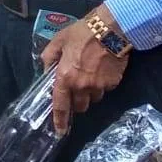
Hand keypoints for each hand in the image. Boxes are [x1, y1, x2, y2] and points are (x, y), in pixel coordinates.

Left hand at [42, 7, 129, 134]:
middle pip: (80, 105)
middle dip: (76, 101)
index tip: (60, 131)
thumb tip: (47, 71)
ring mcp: (100, 86)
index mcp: (65, 77)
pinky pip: (105, 90)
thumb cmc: (80, 33)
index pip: (61, 104)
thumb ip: (49, 58)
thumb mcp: (58, 41)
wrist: (110, 29)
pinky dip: (102, 84)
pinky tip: (101, 69)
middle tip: (75, 88)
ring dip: (89, 92)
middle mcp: (82, 86)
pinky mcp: (113, 83)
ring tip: (89, 74)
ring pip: (93, 98)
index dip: (59, 119)